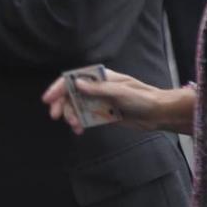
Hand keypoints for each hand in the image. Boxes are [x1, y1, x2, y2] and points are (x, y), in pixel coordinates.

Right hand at [41, 68, 193, 133]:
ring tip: (75, 126)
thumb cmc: (142, 98)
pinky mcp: (104, 114)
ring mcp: (100, 101)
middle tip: (56, 117)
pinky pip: (86, 117)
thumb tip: (77, 83)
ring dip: (71, 115)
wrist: (157, 113)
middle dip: (62, 104)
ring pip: (77, 106)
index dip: (59, 87)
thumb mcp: (120, 92)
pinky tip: (80, 129)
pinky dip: (80, 122)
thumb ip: (98, 89)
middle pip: (72, 93)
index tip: (48, 99)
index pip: (74, 78)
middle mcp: (97, 87)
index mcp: (101, 77)